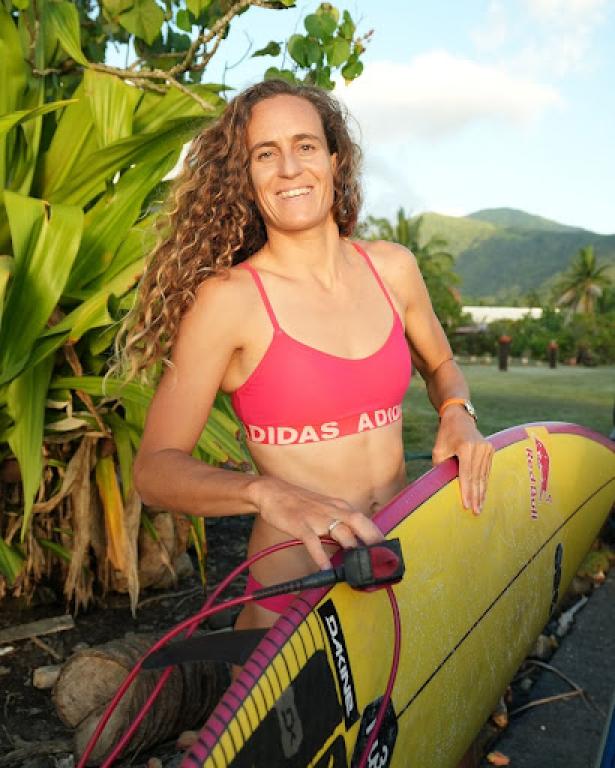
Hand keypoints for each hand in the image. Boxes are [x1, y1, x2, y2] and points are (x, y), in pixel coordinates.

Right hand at [250, 476, 384, 569]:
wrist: (272, 492)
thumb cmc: (299, 503)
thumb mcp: (323, 509)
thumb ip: (338, 524)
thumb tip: (353, 544)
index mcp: (339, 506)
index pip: (363, 519)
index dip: (376, 534)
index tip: (386, 550)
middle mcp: (331, 509)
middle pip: (358, 522)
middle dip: (373, 539)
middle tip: (382, 558)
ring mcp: (316, 517)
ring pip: (340, 531)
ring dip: (352, 548)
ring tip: (360, 566)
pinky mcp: (300, 524)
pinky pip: (312, 541)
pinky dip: (320, 556)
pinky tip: (325, 569)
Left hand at [431, 408, 493, 514]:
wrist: (459, 417)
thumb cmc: (445, 435)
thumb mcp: (438, 450)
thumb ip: (441, 467)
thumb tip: (442, 486)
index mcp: (466, 447)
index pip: (467, 474)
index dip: (466, 491)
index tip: (467, 506)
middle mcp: (480, 448)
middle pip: (477, 477)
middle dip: (476, 496)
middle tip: (476, 512)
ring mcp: (487, 448)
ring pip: (484, 475)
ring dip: (482, 492)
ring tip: (480, 507)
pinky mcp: (490, 450)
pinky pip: (486, 470)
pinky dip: (484, 483)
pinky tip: (483, 494)